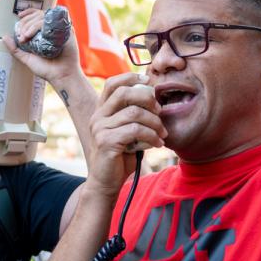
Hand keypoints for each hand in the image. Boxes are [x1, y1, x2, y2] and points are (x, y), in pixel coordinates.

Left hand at [4, 8, 80, 85]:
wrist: (61, 76)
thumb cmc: (46, 69)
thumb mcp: (26, 58)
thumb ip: (15, 49)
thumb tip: (4, 37)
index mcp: (43, 33)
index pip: (35, 15)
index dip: (27, 13)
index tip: (19, 16)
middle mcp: (51, 29)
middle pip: (37, 15)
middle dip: (26, 23)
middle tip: (21, 36)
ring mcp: (59, 29)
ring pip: (44, 17)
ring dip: (32, 24)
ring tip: (26, 36)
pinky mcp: (67, 31)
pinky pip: (55, 21)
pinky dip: (43, 24)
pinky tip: (37, 32)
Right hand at [86, 73, 165, 196]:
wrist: (106, 183)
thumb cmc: (120, 157)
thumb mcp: (127, 132)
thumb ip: (134, 116)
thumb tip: (154, 97)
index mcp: (101, 111)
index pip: (112, 83)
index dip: (130, 77)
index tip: (149, 82)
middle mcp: (97, 117)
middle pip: (124, 93)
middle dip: (147, 99)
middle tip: (160, 111)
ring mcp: (100, 129)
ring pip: (134, 113)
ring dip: (154, 122)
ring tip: (162, 134)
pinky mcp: (106, 141)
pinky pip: (135, 130)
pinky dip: (151, 136)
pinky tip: (157, 144)